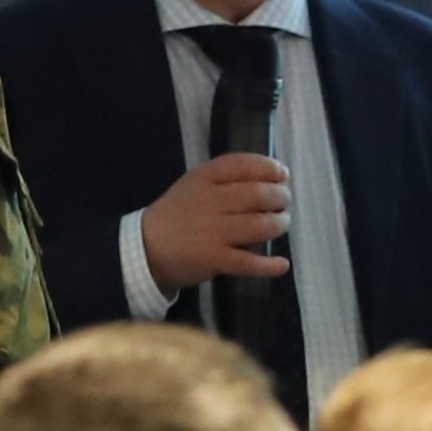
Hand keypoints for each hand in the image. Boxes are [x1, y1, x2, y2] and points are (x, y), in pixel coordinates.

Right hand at [142, 153, 294, 290]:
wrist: (146, 248)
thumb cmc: (178, 214)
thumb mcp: (194, 184)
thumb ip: (227, 178)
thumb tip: (274, 179)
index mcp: (203, 178)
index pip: (244, 165)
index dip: (270, 168)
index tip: (283, 175)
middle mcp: (209, 201)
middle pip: (258, 195)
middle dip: (281, 197)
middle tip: (284, 203)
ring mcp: (212, 232)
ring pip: (260, 226)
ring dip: (280, 224)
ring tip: (281, 224)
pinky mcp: (214, 259)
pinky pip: (249, 263)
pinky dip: (270, 265)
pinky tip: (282, 265)